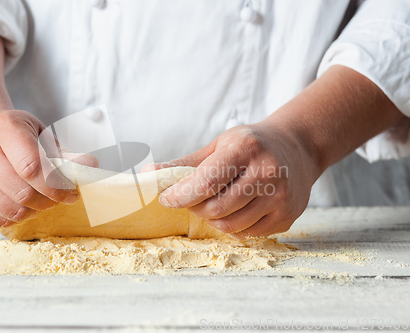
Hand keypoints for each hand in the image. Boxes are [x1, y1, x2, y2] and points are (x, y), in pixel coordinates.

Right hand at [0, 110, 97, 226]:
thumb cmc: (15, 134)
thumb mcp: (40, 134)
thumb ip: (65, 153)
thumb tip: (91, 166)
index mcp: (5, 129)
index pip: (32, 167)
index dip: (57, 185)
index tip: (72, 192)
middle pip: (23, 193)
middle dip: (49, 200)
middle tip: (59, 198)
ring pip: (10, 209)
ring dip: (35, 211)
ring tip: (42, 201)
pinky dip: (17, 218)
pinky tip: (24, 206)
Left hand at [156, 123, 321, 237]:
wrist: (299, 147)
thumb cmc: (252, 144)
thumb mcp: (220, 144)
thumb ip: (186, 163)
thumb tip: (148, 174)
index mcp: (246, 149)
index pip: (207, 181)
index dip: (181, 195)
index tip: (166, 198)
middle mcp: (267, 173)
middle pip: (216, 208)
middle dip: (195, 207)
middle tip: (193, 198)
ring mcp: (281, 197)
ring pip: (230, 225)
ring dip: (212, 218)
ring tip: (214, 202)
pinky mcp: (287, 217)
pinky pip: (247, 233)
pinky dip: (233, 225)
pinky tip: (236, 209)